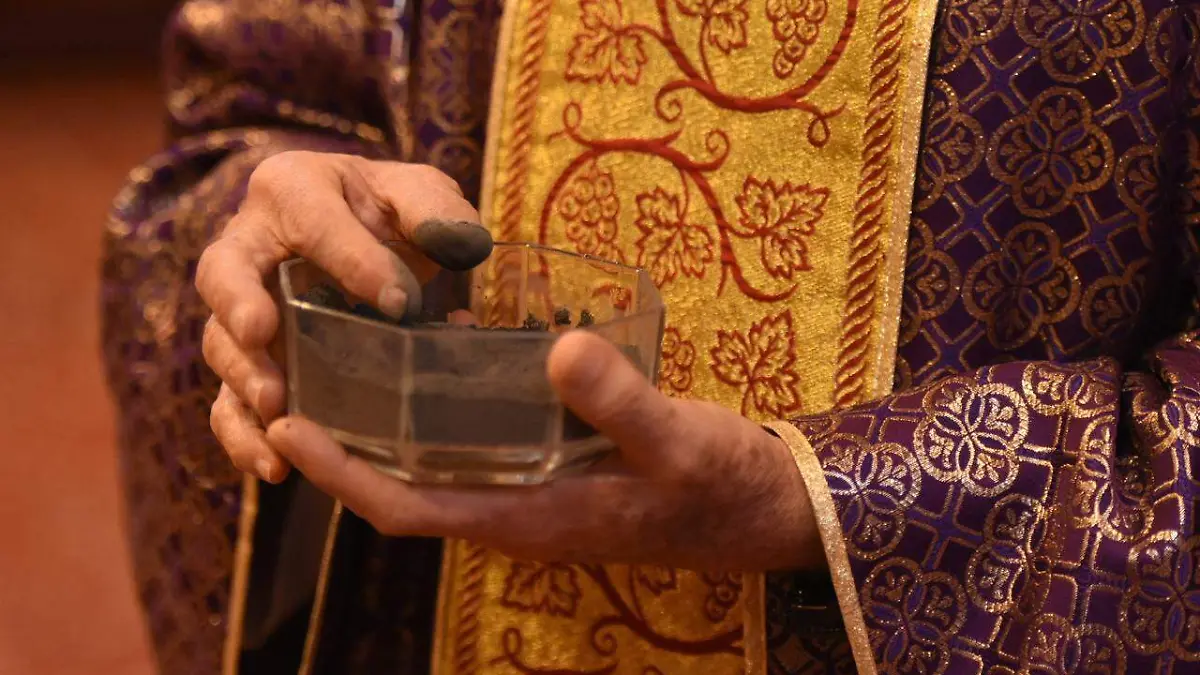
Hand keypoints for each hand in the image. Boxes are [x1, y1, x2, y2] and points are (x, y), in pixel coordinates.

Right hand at [198, 151, 492, 483]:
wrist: (367, 235)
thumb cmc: (390, 211)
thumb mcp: (419, 194)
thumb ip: (436, 209)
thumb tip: (462, 245)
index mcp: (292, 189)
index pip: (313, 221)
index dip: (352, 258)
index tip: (397, 301)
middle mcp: (249, 246)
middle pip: (223, 272)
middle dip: (239, 304)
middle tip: (262, 333)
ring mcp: (240, 309)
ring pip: (220, 342)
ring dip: (243, 378)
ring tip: (276, 409)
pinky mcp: (248, 361)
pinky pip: (227, 400)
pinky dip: (242, 435)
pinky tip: (272, 467)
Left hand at [266, 330, 824, 572]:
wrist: (761, 508)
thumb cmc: (720, 485)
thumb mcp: (678, 439)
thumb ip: (619, 401)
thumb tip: (557, 346)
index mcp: (529, 517)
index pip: (408, 508)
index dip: (343, 474)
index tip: (291, 425)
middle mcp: (516, 511)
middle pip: (406, 489)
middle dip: (346, 450)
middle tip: (300, 380)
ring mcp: (533, 495)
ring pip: (438, 470)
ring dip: (388, 432)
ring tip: (347, 365)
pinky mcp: (554, 473)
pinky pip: (479, 448)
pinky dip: (444, 415)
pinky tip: (441, 360)